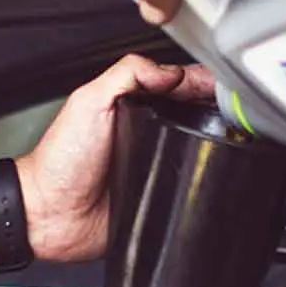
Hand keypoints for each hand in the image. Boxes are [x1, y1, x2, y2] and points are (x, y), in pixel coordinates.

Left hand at [0, 56, 213, 272]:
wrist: (50, 214)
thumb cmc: (60, 161)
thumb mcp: (89, 101)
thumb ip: (127, 75)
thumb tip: (171, 71)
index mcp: (132, 106)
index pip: (177, 86)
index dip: (202, 82)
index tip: (224, 85)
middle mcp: (147, 134)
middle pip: (194, 116)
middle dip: (217, 112)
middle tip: (235, 112)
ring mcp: (155, 165)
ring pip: (198, 151)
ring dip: (214, 147)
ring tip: (232, 139)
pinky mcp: (160, 196)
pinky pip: (188, 188)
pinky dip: (200, 182)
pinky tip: (213, 175)